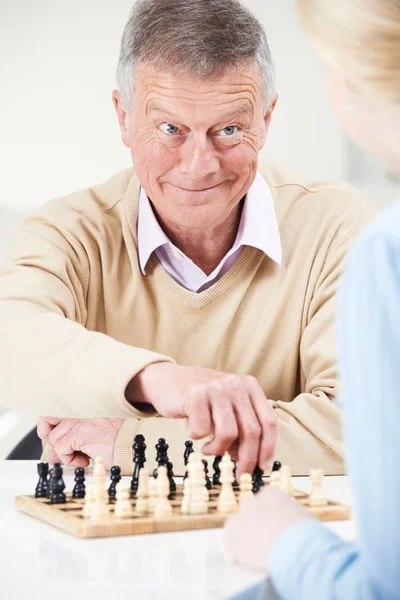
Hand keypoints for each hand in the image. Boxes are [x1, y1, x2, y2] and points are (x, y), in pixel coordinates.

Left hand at [37, 416, 123, 468]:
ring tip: (82, 456)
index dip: (49, 426)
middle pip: (45, 419)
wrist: (131, 443)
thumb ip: (68, 443)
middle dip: (48, 437)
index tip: (57, 438)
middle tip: (62, 449)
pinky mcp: (78, 433)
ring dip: (65, 453)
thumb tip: (50, 455)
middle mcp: (77, 410)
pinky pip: (61, 450)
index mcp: (81, 407)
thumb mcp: (87, 439)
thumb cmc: (116, 439)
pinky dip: (70, 460)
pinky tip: (85, 460)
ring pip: (53, 439)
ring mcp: (77, 420)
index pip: (52, 410)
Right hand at [126, 363, 276, 474]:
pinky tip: (193, 431)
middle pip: (252, 430)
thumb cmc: (200, 401)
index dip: (269, 448)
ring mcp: (216, 387)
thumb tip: (252, 462)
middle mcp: (236, 384)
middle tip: (238, 475)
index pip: (269, 421)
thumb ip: (241, 430)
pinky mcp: (195, 394)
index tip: (263, 468)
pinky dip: (197, 437)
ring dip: (218, 449)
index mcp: (250, 386)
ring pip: (229, 433)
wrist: (166, 380)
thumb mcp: (226, 410)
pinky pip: (202, 430)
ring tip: (208, 449)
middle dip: (247, 458)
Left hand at [225, 487, 312, 573]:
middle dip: (254, 524)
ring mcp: (238, 521)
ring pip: (236, 527)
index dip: (268, 516)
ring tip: (256, 550)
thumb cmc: (306, 534)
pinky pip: (231, 545)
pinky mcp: (231, 540)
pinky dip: (238, 552)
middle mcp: (251, 503)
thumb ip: (289, 514)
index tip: (272, 526)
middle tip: (264, 539)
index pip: (263, 502)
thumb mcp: (302, 515)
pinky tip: (250, 559)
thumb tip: (289, 520)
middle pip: (248, 512)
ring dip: (244, 536)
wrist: (297, 550)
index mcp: (270, 494)